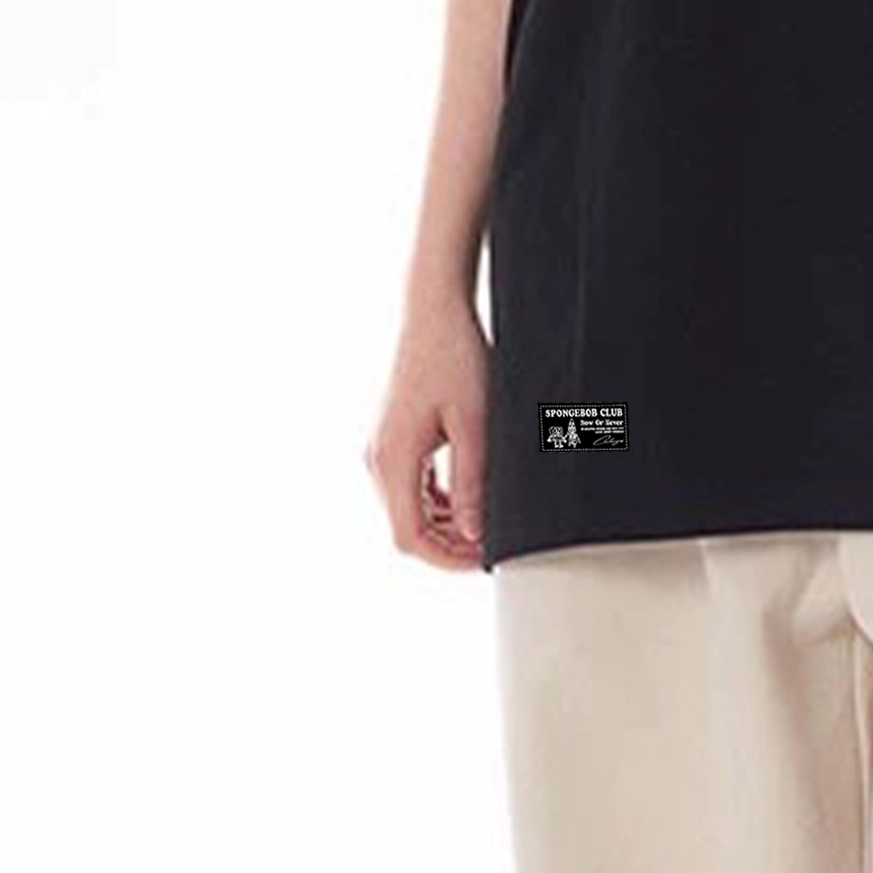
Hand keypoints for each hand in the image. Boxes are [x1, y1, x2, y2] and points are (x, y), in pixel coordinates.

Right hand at [369, 289, 496, 573]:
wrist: (434, 312)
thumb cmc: (456, 358)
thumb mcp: (475, 423)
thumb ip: (472, 481)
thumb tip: (475, 533)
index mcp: (393, 459)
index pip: (409, 536)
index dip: (446, 559)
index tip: (484, 560)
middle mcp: (378, 460)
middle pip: (407, 528)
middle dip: (450, 545)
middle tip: (494, 544)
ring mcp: (381, 450)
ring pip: (410, 510)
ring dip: (447, 524)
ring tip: (489, 521)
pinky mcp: (392, 440)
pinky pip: (413, 487)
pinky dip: (440, 502)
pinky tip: (472, 497)